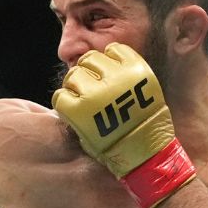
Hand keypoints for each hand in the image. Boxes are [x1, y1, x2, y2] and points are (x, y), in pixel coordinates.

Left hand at [51, 43, 194, 207]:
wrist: (144, 156)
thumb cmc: (145, 128)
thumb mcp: (146, 92)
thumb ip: (127, 76)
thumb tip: (104, 67)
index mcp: (136, 69)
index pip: (113, 50)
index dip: (107, 62)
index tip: (107, 75)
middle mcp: (116, 76)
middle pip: (89, 60)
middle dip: (87, 72)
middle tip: (89, 90)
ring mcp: (95, 92)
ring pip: (72, 76)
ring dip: (74, 86)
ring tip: (81, 102)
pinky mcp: (78, 109)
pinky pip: (60, 96)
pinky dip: (63, 102)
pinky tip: (72, 111)